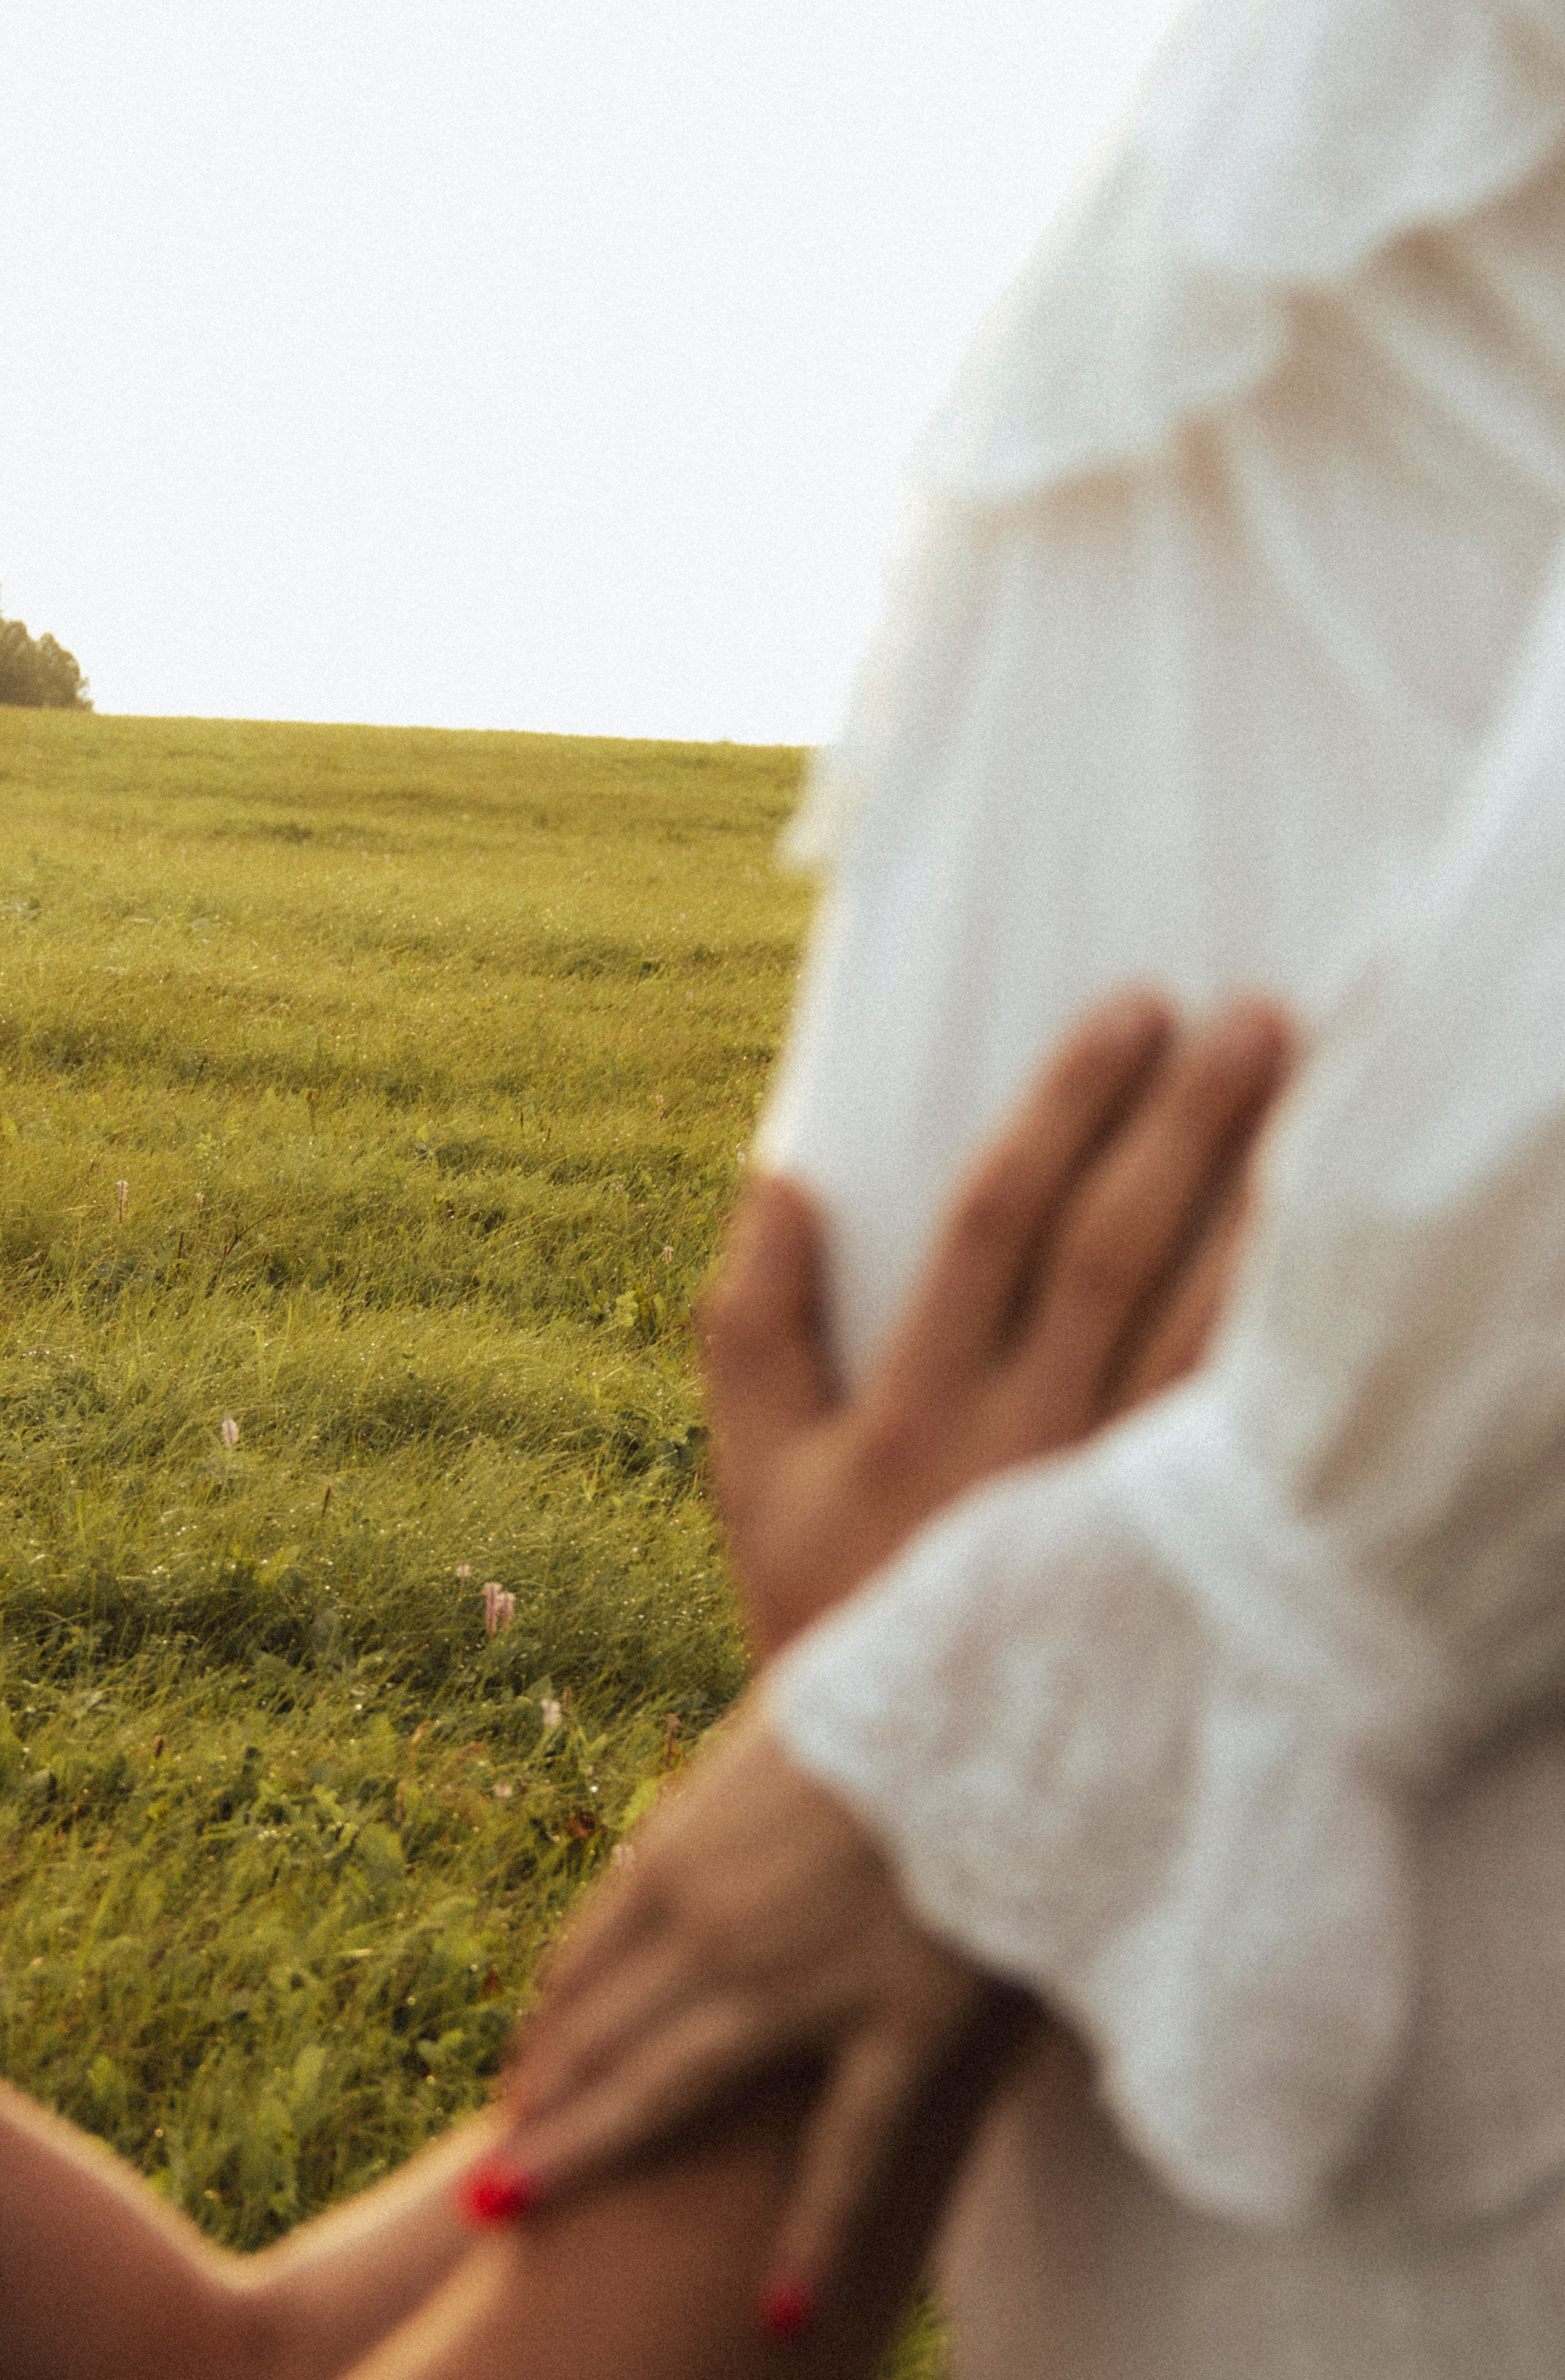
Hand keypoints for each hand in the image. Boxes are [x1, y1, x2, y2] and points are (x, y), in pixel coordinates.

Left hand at [499, 1700, 1022, 2341]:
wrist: (990, 1693)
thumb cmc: (887, 1695)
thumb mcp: (773, 1734)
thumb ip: (735, 1799)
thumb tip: (727, 1814)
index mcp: (679, 1852)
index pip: (582, 1960)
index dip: (547, 2025)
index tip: (525, 2071)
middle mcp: (714, 1928)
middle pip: (598, 2034)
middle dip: (544, 2102)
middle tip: (500, 2172)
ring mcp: (799, 1985)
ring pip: (666, 2092)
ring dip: (582, 2152)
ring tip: (509, 2208)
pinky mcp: (900, 2024)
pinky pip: (847, 2150)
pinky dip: (812, 2234)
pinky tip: (776, 2312)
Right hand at [705, 991, 1291, 1653]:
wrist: (901, 1802)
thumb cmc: (825, 1615)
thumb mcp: (749, 1480)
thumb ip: (749, 1325)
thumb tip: (778, 1170)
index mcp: (910, 1409)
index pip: (995, 1219)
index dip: (1064, 1106)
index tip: (1128, 1011)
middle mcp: (1015, 1446)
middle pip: (1111, 1249)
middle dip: (1183, 1123)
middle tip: (1250, 1016)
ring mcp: (1099, 1508)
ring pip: (1197, 1329)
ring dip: (1259, 1204)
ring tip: (1317, 1099)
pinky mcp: (1165, 1558)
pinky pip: (1239, 1431)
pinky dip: (1287, 1341)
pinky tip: (1343, 1267)